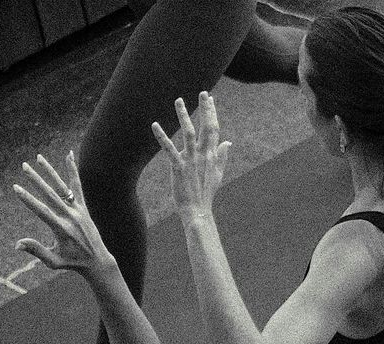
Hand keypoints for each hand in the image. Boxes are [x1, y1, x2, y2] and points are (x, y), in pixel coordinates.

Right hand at [14, 152, 113, 273]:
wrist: (98, 262)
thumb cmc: (72, 263)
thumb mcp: (54, 261)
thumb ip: (36, 250)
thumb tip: (17, 245)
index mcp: (62, 230)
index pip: (42, 211)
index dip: (28, 200)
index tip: (16, 188)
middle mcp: (70, 218)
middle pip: (51, 195)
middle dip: (36, 180)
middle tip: (24, 166)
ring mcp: (78, 211)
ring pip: (62, 187)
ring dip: (50, 171)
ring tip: (38, 157)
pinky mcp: (84, 208)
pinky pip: (78, 186)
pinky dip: (73, 171)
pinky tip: (69, 155)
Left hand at [153, 92, 230, 213]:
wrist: (198, 211)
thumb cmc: (205, 193)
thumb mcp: (217, 174)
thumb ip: (222, 157)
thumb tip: (228, 142)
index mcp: (211, 155)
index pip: (214, 130)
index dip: (212, 113)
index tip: (211, 98)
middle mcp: (203, 155)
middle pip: (206, 128)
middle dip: (205, 110)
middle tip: (203, 93)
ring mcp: (191, 160)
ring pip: (188, 133)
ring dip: (184, 116)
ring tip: (179, 100)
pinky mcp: (179, 167)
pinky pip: (169, 149)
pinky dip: (162, 137)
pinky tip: (154, 125)